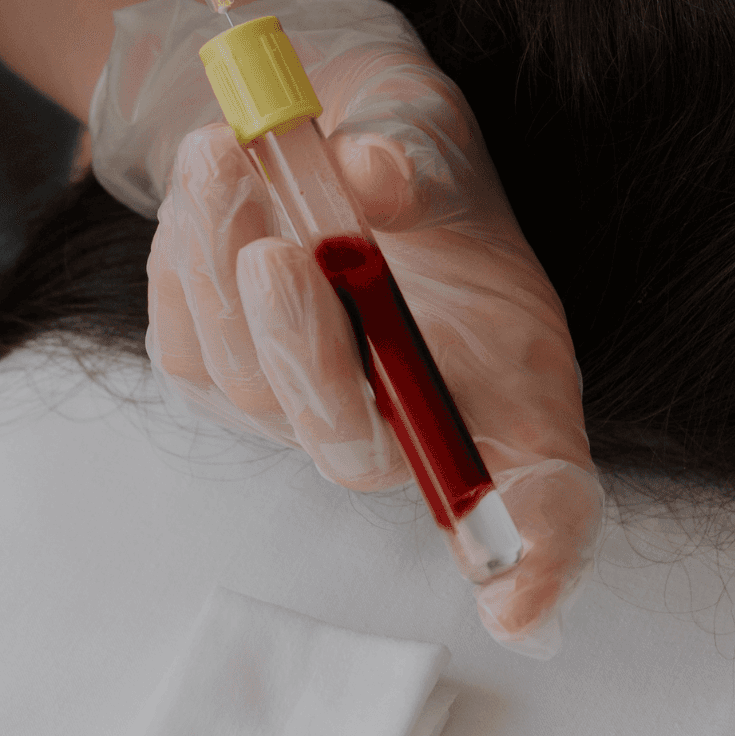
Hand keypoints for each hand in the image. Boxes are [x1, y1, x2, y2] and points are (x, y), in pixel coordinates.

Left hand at [96, 0, 603, 657]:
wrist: (332, 134)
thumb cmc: (415, 153)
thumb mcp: (435, 133)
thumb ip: (418, 161)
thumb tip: (371, 175)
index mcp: (514, 384)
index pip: (548, 499)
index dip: (539, 557)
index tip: (517, 603)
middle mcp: (418, 426)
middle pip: (359, 446)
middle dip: (306, 350)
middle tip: (274, 251)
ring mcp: (310, 416)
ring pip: (252, 389)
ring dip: (221, 272)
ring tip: (219, 152)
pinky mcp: (222, 388)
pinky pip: (188, 344)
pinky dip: (186, 259)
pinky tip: (207, 184)